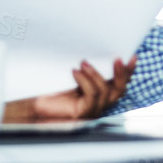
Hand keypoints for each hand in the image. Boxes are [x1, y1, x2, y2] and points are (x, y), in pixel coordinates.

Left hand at [12, 58, 134, 120]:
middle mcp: (98, 104)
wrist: (30, 102)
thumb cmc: (48, 88)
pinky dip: (85, 82)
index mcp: (98, 93)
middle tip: (118, 58)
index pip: (118, 83)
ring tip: (84, 62)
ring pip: (105, 92)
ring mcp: (91, 111)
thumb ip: (85, 67)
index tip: (132, 56)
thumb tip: (94, 48)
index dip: (128, 71)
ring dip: (96, 74)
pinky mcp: (82, 113)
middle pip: (119, 90)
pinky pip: (91, 96)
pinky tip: (75, 71)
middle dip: (121, 73)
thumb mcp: (72, 74)